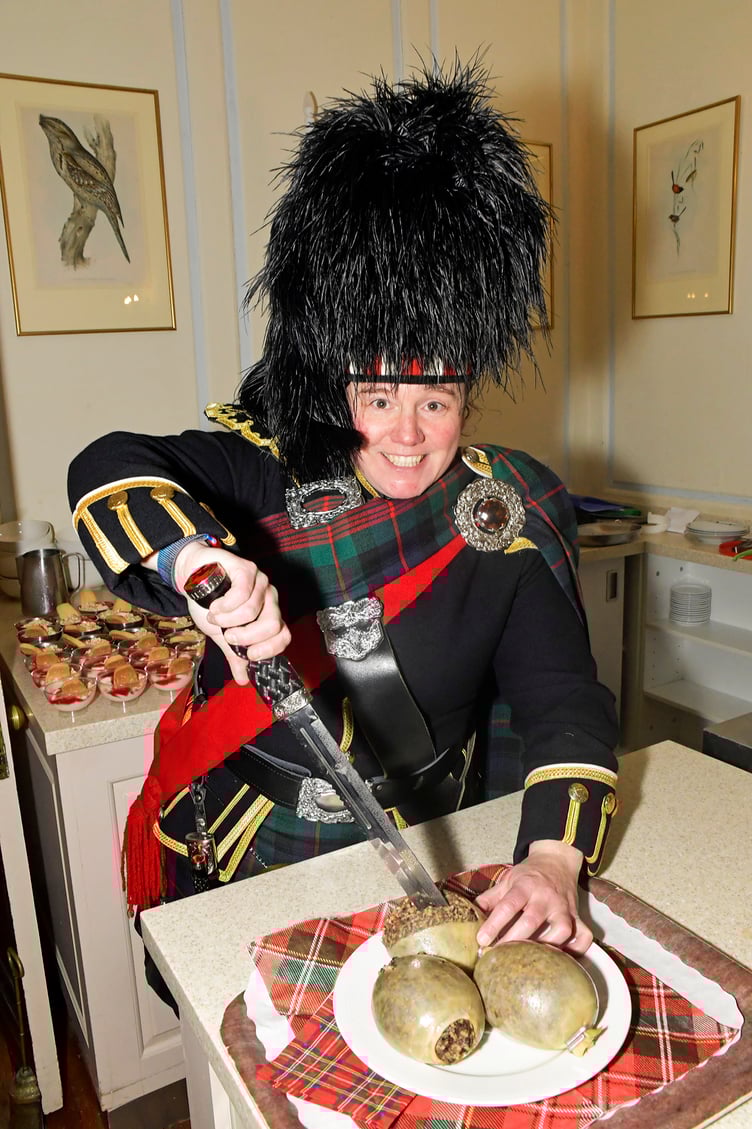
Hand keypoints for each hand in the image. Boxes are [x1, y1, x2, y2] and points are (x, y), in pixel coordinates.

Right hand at [173, 542, 290, 683]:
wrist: (192, 576)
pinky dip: (224, 605)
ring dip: (227, 619)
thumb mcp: (221, 634)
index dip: (270, 649)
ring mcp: (260, 583)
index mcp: (268, 616)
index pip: (283, 636)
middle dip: (246, 636)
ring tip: (214, 616)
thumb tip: (243, 680)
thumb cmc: (210, 603)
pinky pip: (242, 592)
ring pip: (252, 610)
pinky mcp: (247, 569)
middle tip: (228, 635)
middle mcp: (269, 599)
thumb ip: (234, 653)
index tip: (249, 655)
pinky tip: (214, 606)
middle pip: (272, 625)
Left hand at [474, 841, 591, 952]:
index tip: (481, 940)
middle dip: (514, 939)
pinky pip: (582, 936)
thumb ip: (490, 898)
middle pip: (531, 920)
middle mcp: (546, 897)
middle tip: (499, 954)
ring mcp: (564, 908)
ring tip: (528, 958)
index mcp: (525, 885)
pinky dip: (575, 950)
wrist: (556, 861)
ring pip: (560, 930)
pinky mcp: (578, 917)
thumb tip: (471, 915)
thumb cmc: (529, 875)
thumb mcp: (507, 880)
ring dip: (545, 946)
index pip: (508, 905)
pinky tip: (561, 959)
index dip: (494, 924)